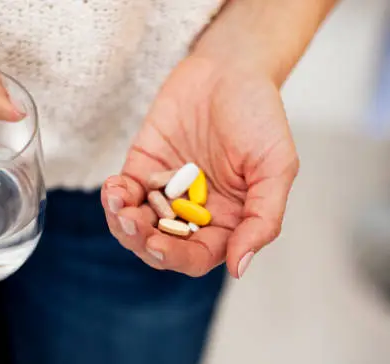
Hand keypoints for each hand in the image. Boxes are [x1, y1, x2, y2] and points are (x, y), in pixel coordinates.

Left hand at [101, 56, 298, 278]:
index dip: (177, 257)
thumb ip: (262, 219)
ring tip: (119, 203)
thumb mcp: (276, 167)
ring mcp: (166, 192)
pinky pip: (125, 194)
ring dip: (123, 223)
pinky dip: (114, 196)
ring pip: (137, 226)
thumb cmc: (260, 116)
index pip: (198, 255)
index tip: (158, 245)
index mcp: (228, 221)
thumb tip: (239, 268)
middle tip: (133, 223)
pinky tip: (114, 187)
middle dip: (142, 241)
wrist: (230, 69)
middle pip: (161, 247)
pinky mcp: (144, 168)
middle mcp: (195, 213)